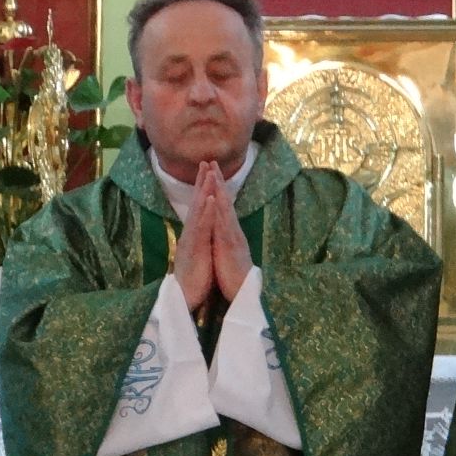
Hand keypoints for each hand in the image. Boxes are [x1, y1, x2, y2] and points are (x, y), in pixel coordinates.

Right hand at [172, 167, 216, 310]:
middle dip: (201, 182)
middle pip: (196, 203)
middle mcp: (190, 233)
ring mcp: (191, 239)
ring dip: (203, 191)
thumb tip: (202, 230)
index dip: (202, 189)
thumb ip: (199, 240)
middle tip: (205, 161)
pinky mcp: (194, 248)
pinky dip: (206, 211)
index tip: (207, 171)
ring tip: (208, 173)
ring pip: (198, 211)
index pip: (198, 207)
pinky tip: (210, 199)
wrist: (184, 298)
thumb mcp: (198, 254)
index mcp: (194, 234)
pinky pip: (201, 227)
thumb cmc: (193, 278)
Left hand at [208, 170, 252, 301]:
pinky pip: (224, 226)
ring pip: (226, 209)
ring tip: (214, 173)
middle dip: (218, 181)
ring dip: (220, 190)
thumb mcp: (226, 253)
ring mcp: (233, 237)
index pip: (222, 206)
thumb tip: (220, 230)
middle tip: (211, 162)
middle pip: (225, 201)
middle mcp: (233, 230)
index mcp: (229, 233)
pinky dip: (220, 211)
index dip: (217, 189)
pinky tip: (216, 200)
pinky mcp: (230, 246)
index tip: (211, 172)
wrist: (245, 294)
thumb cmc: (235, 276)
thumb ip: (224, 239)